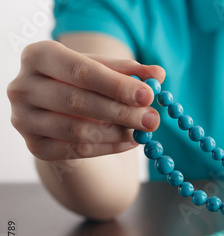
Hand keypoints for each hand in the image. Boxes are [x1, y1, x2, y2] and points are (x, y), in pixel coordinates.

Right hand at [8, 40, 164, 160]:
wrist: (62, 112)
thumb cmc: (85, 84)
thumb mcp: (105, 71)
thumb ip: (131, 71)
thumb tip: (158, 73)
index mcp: (38, 55)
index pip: (80, 71)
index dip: (116, 84)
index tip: (148, 94)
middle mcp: (23, 86)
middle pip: (77, 101)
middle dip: (121, 111)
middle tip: (152, 119)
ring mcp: (24, 119)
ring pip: (77, 130)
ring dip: (117, 132)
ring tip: (143, 131)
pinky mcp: (35, 146)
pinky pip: (77, 150)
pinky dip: (109, 147)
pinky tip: (130, 142)